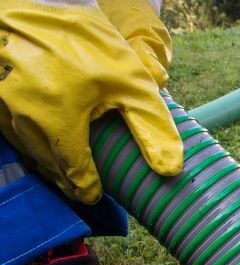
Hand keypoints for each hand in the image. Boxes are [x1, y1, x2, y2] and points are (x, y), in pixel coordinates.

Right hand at [0, 0, 182, 203]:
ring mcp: (1, 105)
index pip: (74, 173)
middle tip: (81, 190)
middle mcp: (23, 117)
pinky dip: (29, 140)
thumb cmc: (87, 40)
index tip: (95, 196)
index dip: (87, 189)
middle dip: (66, 180)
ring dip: (47, 162)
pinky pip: (10, 129)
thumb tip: (170, 170)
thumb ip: (151, 128)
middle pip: (48, 165)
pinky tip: (44, 141)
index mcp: (58, 120)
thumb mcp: (132, 82)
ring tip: (65, 171)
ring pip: (27, 148)